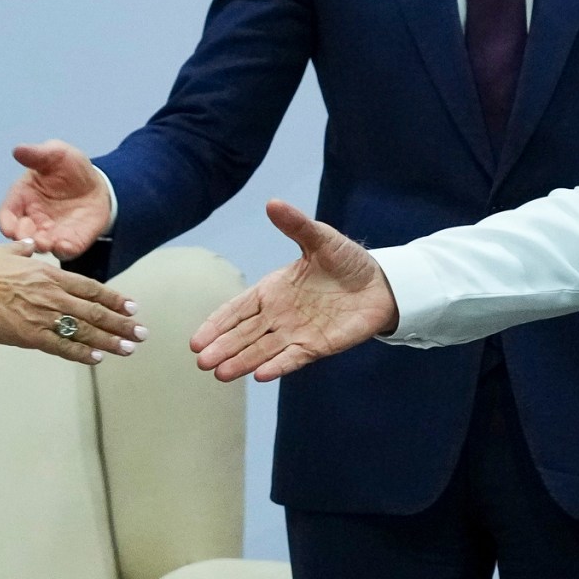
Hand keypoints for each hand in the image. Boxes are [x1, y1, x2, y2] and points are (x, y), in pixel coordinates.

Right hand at [0, 141, 114, 258]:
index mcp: (22, 198)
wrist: (98, 184)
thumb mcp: (56, 155)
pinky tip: (64, 245)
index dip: (6, 222)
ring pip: (40, 246)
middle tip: (27, 238)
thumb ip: (37, 154)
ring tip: (44, 243)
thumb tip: (18, 150)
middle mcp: (33, 220)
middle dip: (22, 238)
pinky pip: (64, 251)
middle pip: (20, 235)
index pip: (6, 214)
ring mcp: (51, 233)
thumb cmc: (71, 168)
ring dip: (40, 246)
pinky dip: (63, 250)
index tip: (9, 228)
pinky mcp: (70, 242)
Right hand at [0, 240, 143, 363]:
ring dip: (110, 340)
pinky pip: (62, 346)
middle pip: (95, 311)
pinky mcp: (31, 336)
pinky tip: (98, 358)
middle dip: (121, 323)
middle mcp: (54, 296)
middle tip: (141, 333)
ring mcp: (44, 316)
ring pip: (85, 330)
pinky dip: (82, 353)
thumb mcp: (5, 252)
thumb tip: (30, 244)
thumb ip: (22, 250)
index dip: (115, 298)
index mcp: (50, 275)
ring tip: (129, 348)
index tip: (132, 306)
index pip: (92, 288)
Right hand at [190, 200, 396, 381]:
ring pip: (263, 350)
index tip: (196, 341)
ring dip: (243, 362)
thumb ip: (296, 225)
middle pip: (244, 334)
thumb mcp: (321, 238)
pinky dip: (278, 366)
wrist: (382, 284)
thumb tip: (272, 203)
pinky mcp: (317, 346)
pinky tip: (261, 375)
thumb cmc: (348, 261)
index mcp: (272, 290)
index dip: (217, 325)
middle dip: (223, 348)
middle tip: (202, 363)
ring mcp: (296, 332)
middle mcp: (279, 315)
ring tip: (222, 374)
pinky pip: (293, 358)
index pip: (237, 310)